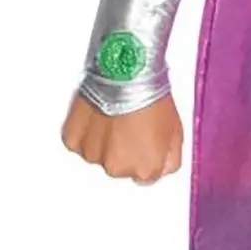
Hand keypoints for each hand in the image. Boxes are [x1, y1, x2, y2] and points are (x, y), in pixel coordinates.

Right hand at [61, 90, 183, 184]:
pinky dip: (86, 131)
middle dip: (124, 149)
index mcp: (145, 169)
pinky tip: (97, 114)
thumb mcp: (176, 130)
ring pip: (98, 154)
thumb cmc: (150, 95)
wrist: (126, 72)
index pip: (145, 177)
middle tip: (129, 123)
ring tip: (113, 114)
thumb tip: (163, 167)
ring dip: (103, 141)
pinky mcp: (73, 140)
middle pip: (120, 166)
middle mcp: (117, 168)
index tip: (145, 142)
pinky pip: (79, 142)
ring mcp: (93, 155)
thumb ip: (170, 159)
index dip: (146, 156)